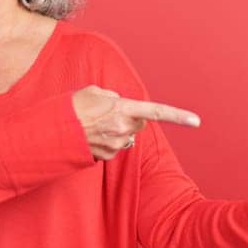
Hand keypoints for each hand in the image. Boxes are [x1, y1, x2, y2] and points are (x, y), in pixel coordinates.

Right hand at [71, 85, 200, 160]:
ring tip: (94, 125)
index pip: (157, 112)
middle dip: (131, 118)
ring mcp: (115, 145)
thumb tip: (119, 104)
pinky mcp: (106, 157)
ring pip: (127, 136)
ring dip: (117, 130)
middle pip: (140, 124)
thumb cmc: (71, 107)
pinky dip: (106, 141)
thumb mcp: (93, 91)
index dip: (178, 116)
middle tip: (109, 112)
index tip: (196, 122)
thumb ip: (113, 96)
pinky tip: (91, 136)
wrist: (50, 132)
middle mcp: (123, 129)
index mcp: (123, 109)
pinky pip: (114, 146)